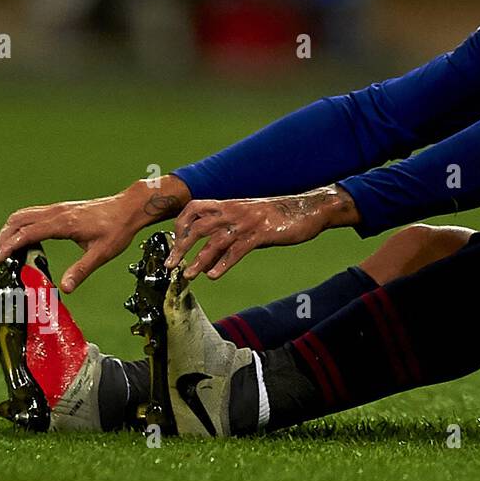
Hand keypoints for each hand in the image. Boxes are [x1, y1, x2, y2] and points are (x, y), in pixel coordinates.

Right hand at [0, 175, 190, 292]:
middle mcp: (58, 212)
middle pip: (20, 220)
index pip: (29, 232)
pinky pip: (35, 214)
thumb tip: (65, 288)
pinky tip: (27, 239)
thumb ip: (82, 270)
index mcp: (65, 223)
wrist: (130, 207)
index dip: (10, 245)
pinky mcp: (62, 209)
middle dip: (5, 237)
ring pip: (25, 214)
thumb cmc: (118, 229)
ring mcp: (59, 208)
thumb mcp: (102, 253)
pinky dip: (23, 225)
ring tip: (7, 249)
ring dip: (12, 229)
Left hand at [167, 186, 359, 280]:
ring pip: (214, 241)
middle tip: (171, 264)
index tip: (173, 241)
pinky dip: (223, 264)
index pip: (194, 208)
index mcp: (230, 204)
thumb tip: (214, 247)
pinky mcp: (261, 234)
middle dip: (181, 246)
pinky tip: (214, 276)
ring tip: (188, 275)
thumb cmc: (279, 214)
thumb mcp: (251, 214)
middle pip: (198, 227)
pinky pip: (237, 251)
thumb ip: (232, 225)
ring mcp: (247, 222)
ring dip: (198, 260)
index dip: (180, 224)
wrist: (308, 209)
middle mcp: (234, 211)